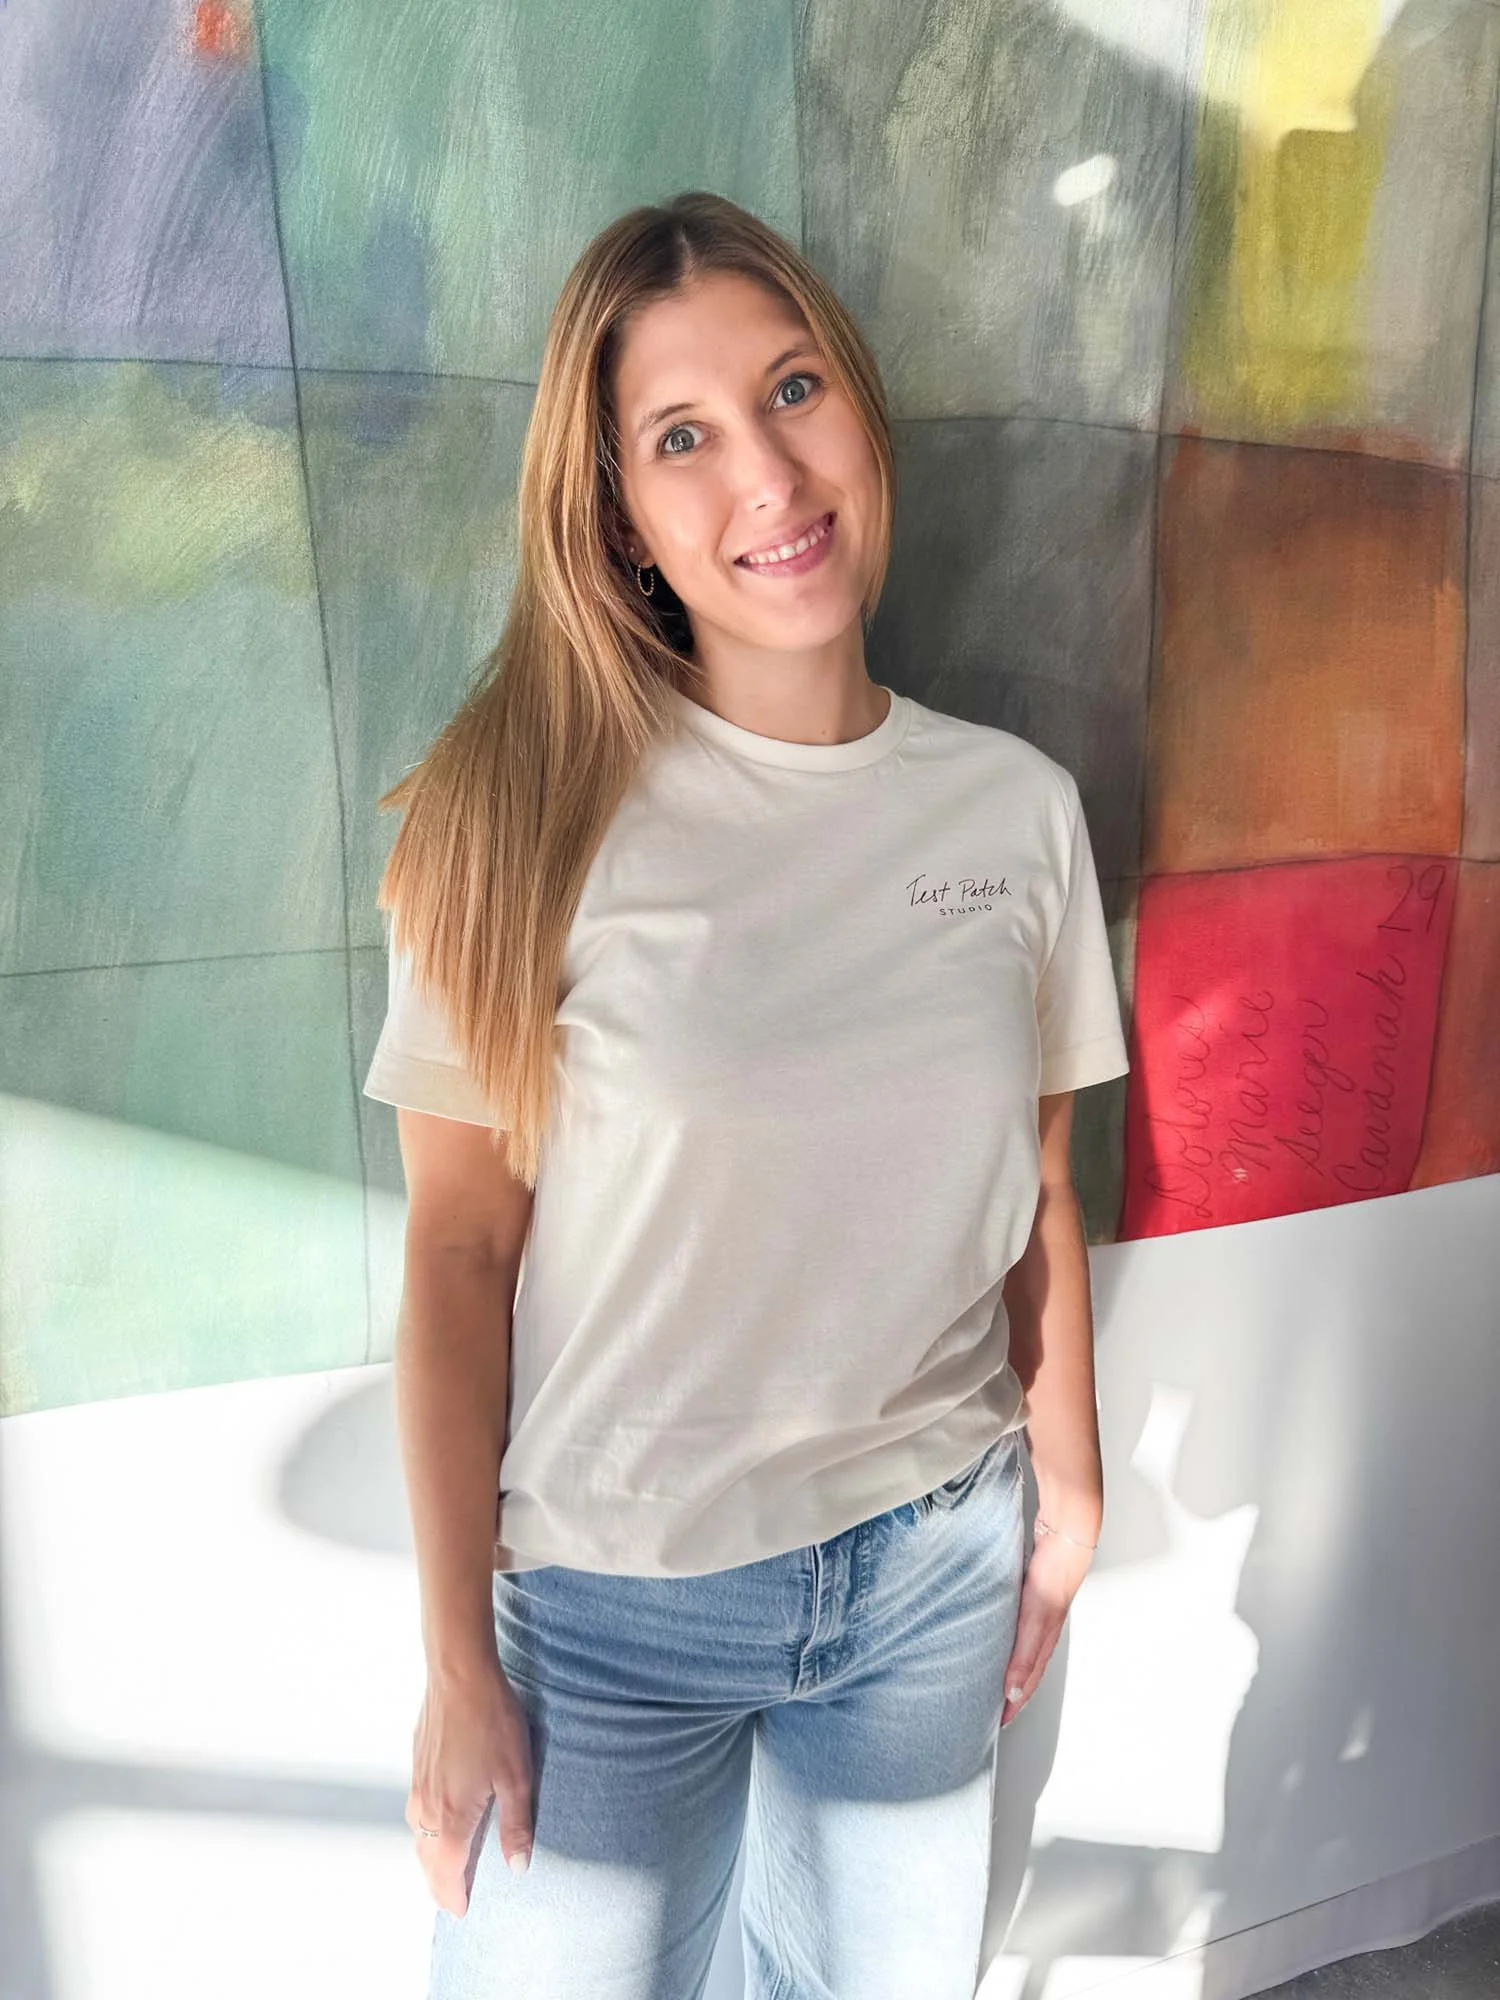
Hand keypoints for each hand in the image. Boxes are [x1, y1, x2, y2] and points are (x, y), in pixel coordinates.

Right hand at [405, 1658, 536, 1915]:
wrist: (458, 1675)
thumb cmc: (491, 1721)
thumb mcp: (517, 1775)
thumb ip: (517, 1825)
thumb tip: (518, 1868)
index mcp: (452, 1818)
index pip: (447, 1874)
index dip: (454, 1897)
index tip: (462, 1912)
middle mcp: (427, 1808)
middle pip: (427, 1861)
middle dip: (439, 1884)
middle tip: (451, 1898)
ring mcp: (417, 1785)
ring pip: (418, 1836)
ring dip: (430, 1857)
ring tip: (445, 1866)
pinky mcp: (416, 1764)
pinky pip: (417, 1810)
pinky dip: (425, 1829)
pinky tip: (439, 1820)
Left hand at [999, 1526, 1094, 1729]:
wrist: (1064, 1541)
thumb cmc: (1053, 1580)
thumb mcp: (1034, 1623)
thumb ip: (1024, 1657)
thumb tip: (1013, 1690)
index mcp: (1043, 1643)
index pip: (1026, 1683)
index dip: (1015, 1704)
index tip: (1000, 1723)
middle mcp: (1042, 1632)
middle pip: (1026, 1671)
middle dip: (1013, 1692)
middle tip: (995, 1709)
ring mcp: (1038, 1613)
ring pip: (1024, 1650)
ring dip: (1011, 1668)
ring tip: (995, 1678)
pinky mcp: (1032, 1595)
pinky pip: (1020, 1627)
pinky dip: (1012, 1641)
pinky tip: (1002, 1635)